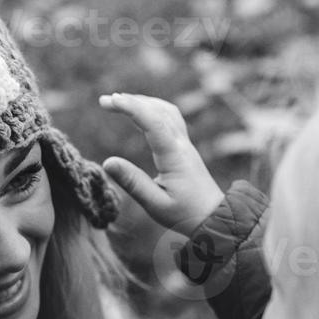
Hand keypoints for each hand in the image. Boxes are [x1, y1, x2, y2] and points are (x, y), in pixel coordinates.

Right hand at [100, 93, 225, 234]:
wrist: (214, 217)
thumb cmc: (184, 214)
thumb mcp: (155, 204)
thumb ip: (132, 182)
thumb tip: (107, 162)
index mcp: (174, 156)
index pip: (153, 123)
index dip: (132, 108)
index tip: (111, 101)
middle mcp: (181, 145)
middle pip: (158, 110)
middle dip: (131, 101)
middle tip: (104, 101)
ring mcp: (185, 144)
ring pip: (166, 111)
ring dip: (143, 102)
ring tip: (118, 101)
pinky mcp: (184, 148)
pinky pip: (170, 118)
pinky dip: (153, 109)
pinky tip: (140, 112)